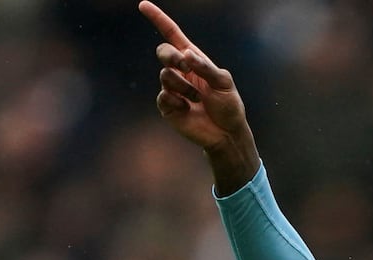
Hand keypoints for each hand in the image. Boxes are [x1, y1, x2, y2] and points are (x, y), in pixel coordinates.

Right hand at [138, 1, 259, 187]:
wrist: (227, 134)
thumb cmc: (228, 106)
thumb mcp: (225, 83)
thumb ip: (206, 67)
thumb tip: (187, 54)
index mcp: (194, 61)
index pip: (173, 36)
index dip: (159, 20)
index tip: (143, 5)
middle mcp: (181, 72)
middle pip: (164, 51)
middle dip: (172, 57)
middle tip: (185, 67)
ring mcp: (172, 89)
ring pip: (165, 76)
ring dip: (183, 86)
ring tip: (197, 98)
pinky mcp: (167, 106)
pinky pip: (163, 96)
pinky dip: (177, 102)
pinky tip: (188, 109)